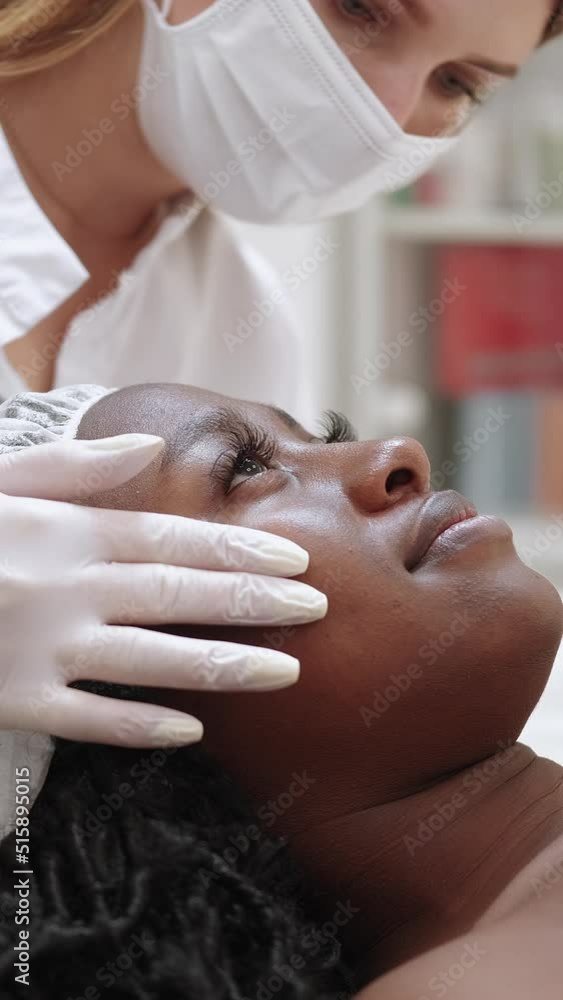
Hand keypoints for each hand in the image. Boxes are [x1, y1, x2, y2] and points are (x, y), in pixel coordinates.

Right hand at [0, 435, 325, 746]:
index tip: (296, 559)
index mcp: (65, 531)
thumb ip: (75, 465)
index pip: (172, 538)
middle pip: (178, 594)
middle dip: (254, 603)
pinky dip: (140, 727)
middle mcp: (64, 587)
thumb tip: (146, 445)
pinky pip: (88, 721)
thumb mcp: (1, 480)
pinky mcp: (13, 701)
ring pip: (149, 660)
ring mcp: (40, 648)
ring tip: (286, 671)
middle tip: (318, 609)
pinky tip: (192, 731)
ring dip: (223, 666)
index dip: (239, 550)